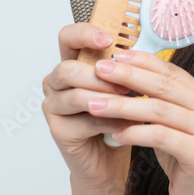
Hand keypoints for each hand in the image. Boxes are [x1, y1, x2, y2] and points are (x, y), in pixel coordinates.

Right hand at [41, 23, 134, 190]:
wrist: (110, 160)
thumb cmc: (117, 119)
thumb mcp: (124, 88)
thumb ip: (123, 68)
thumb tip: (140, 50)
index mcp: (73, 64)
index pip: (67, 38)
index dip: (85, 34)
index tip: (108, 40)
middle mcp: (56, 84)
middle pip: (67, 69)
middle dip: (100, 76)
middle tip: (125, 85)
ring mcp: (53, 107)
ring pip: (75, 95)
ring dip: (107, 99)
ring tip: (130, 104)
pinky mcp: (58, 131)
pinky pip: (84, 120)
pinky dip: (110, 121)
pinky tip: (125, 124)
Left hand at [86, 49, 193, 194]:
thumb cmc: (184, 156)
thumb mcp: (172, 122)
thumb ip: (160, 99)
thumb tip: (126, 72)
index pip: (170, 70)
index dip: (141, 61)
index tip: (114, 55)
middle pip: (163, 85)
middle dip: (128, 76)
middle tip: (100, 70)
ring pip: (158, 110)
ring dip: (123, 105)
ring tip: (96, 103)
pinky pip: (160, 136)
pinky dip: (135, 133)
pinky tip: (115, 133)